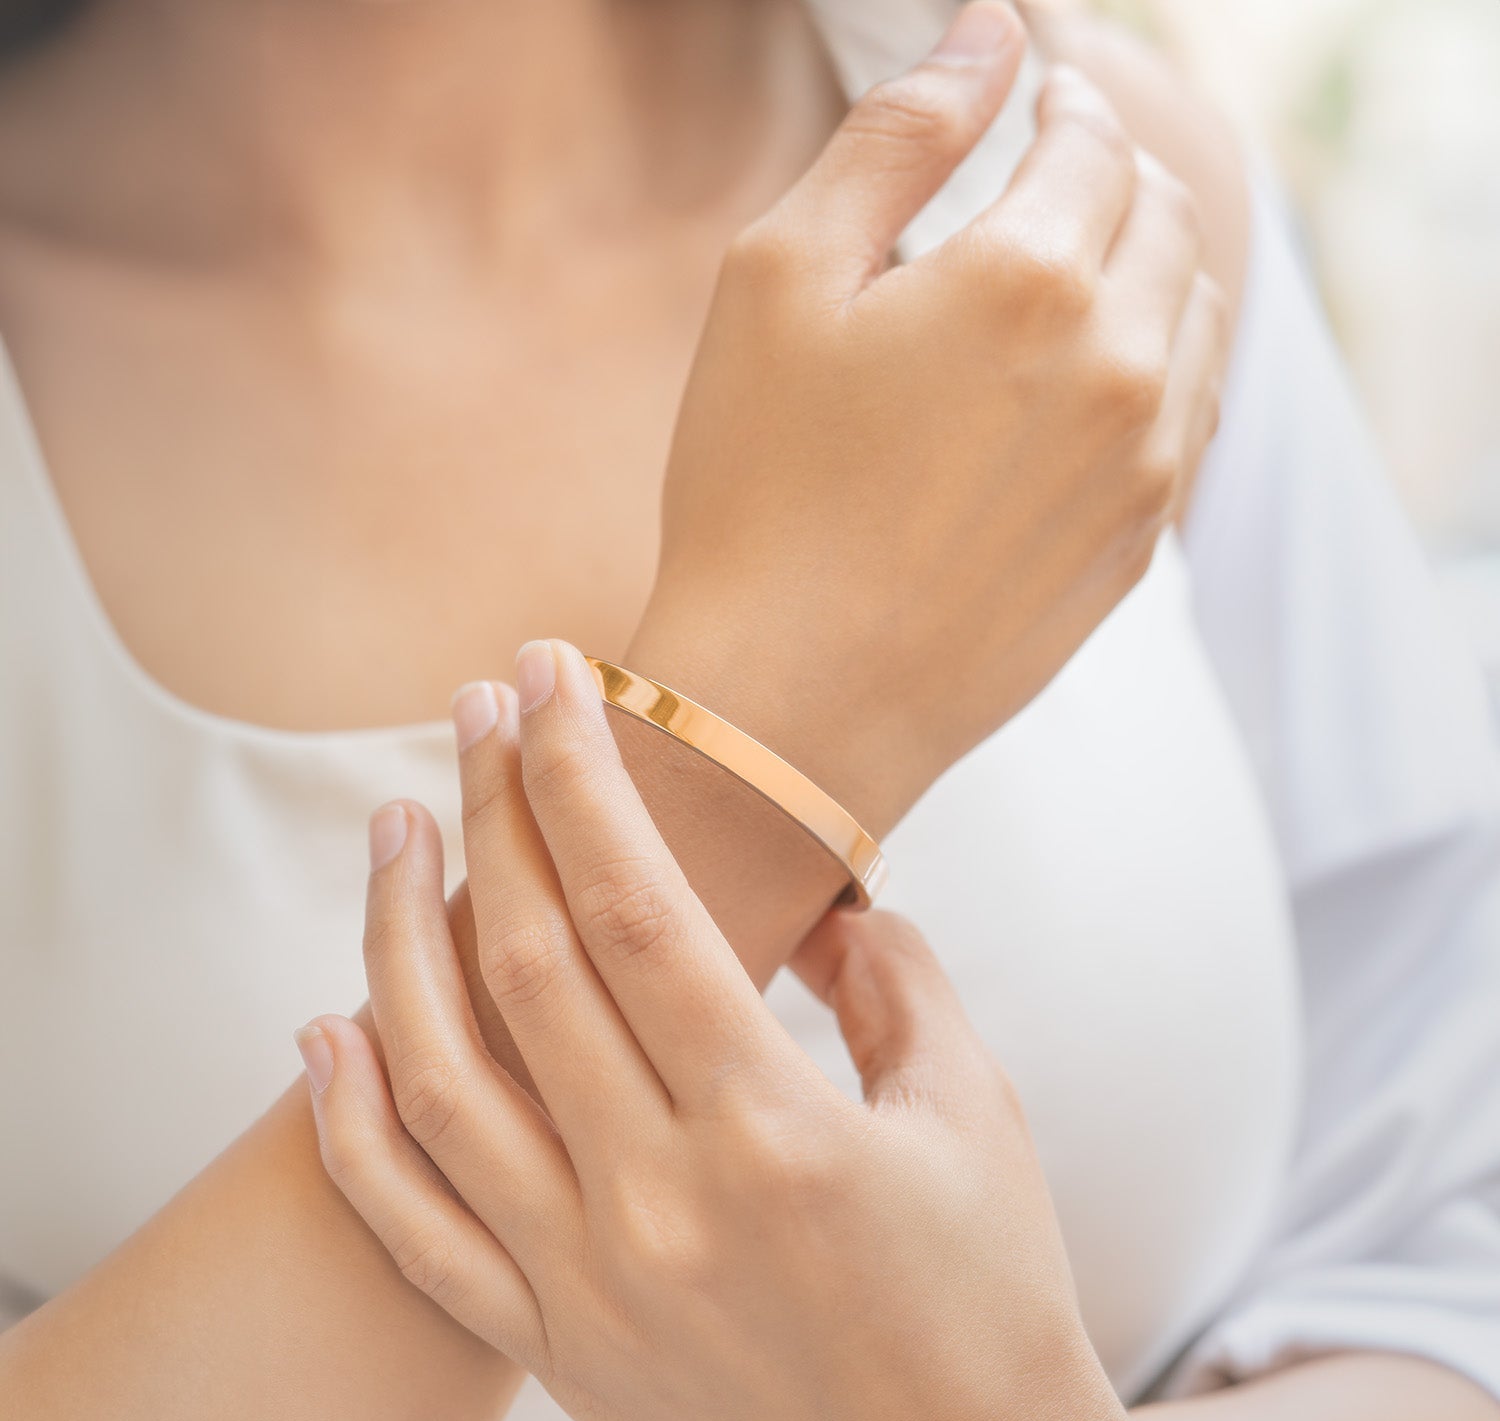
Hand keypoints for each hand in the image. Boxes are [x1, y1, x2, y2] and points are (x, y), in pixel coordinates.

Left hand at [298, 642, 1151, 1420]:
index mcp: (777, 1133)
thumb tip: (830, 898)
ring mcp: (589, 1287)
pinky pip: (414, 1233)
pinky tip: (324, 1031)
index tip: (550, 673)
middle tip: (474, 704)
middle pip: (529, 963)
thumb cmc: (995, 1294)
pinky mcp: (556, 1349)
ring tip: (392, 828)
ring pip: (440, 1082)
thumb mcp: (975, 1112)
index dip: (582, 772)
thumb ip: (896, 981)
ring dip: (398, 935)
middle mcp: (662, 1206)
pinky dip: (352, 1128)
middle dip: (492, 807)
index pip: (637, 906)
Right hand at [629, 1, 1226, 833]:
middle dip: (1111, 177)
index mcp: (1031, 273)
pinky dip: (1153, 368)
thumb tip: (986, 36)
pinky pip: (1186, 420)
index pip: (1088, 137)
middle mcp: (1119, 361)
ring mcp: (1144, 464)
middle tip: (1051, 181)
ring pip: (1191, 315)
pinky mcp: (1136, 545)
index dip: (1058, 105)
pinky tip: (1082, 388)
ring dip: (1142, 269)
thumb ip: (894, 137)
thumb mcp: (779, 280)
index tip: (1032, 106)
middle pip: (1161, 216)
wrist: (793, 700)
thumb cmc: (758, 493)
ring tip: (1066, 279)